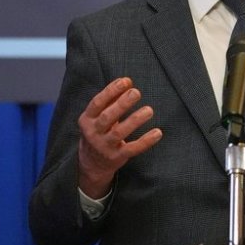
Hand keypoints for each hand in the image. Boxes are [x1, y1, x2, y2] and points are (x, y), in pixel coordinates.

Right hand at [77, 77, 161, 198]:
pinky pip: (132, 149)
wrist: (91, 163)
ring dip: (135, 120)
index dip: (111, 91)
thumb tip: (127, 81)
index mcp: (87, 119)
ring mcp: (104, 146)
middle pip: (107, 117)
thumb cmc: (99, 132)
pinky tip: (157, 132)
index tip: (126, 81)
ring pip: (119, 133)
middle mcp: (93, 133)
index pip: (97, 103)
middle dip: (122, 104)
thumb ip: (110, 100)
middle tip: (136, 92)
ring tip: (149, 110)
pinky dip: (145, 141)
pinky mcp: (117, 157)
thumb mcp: (98, 116)